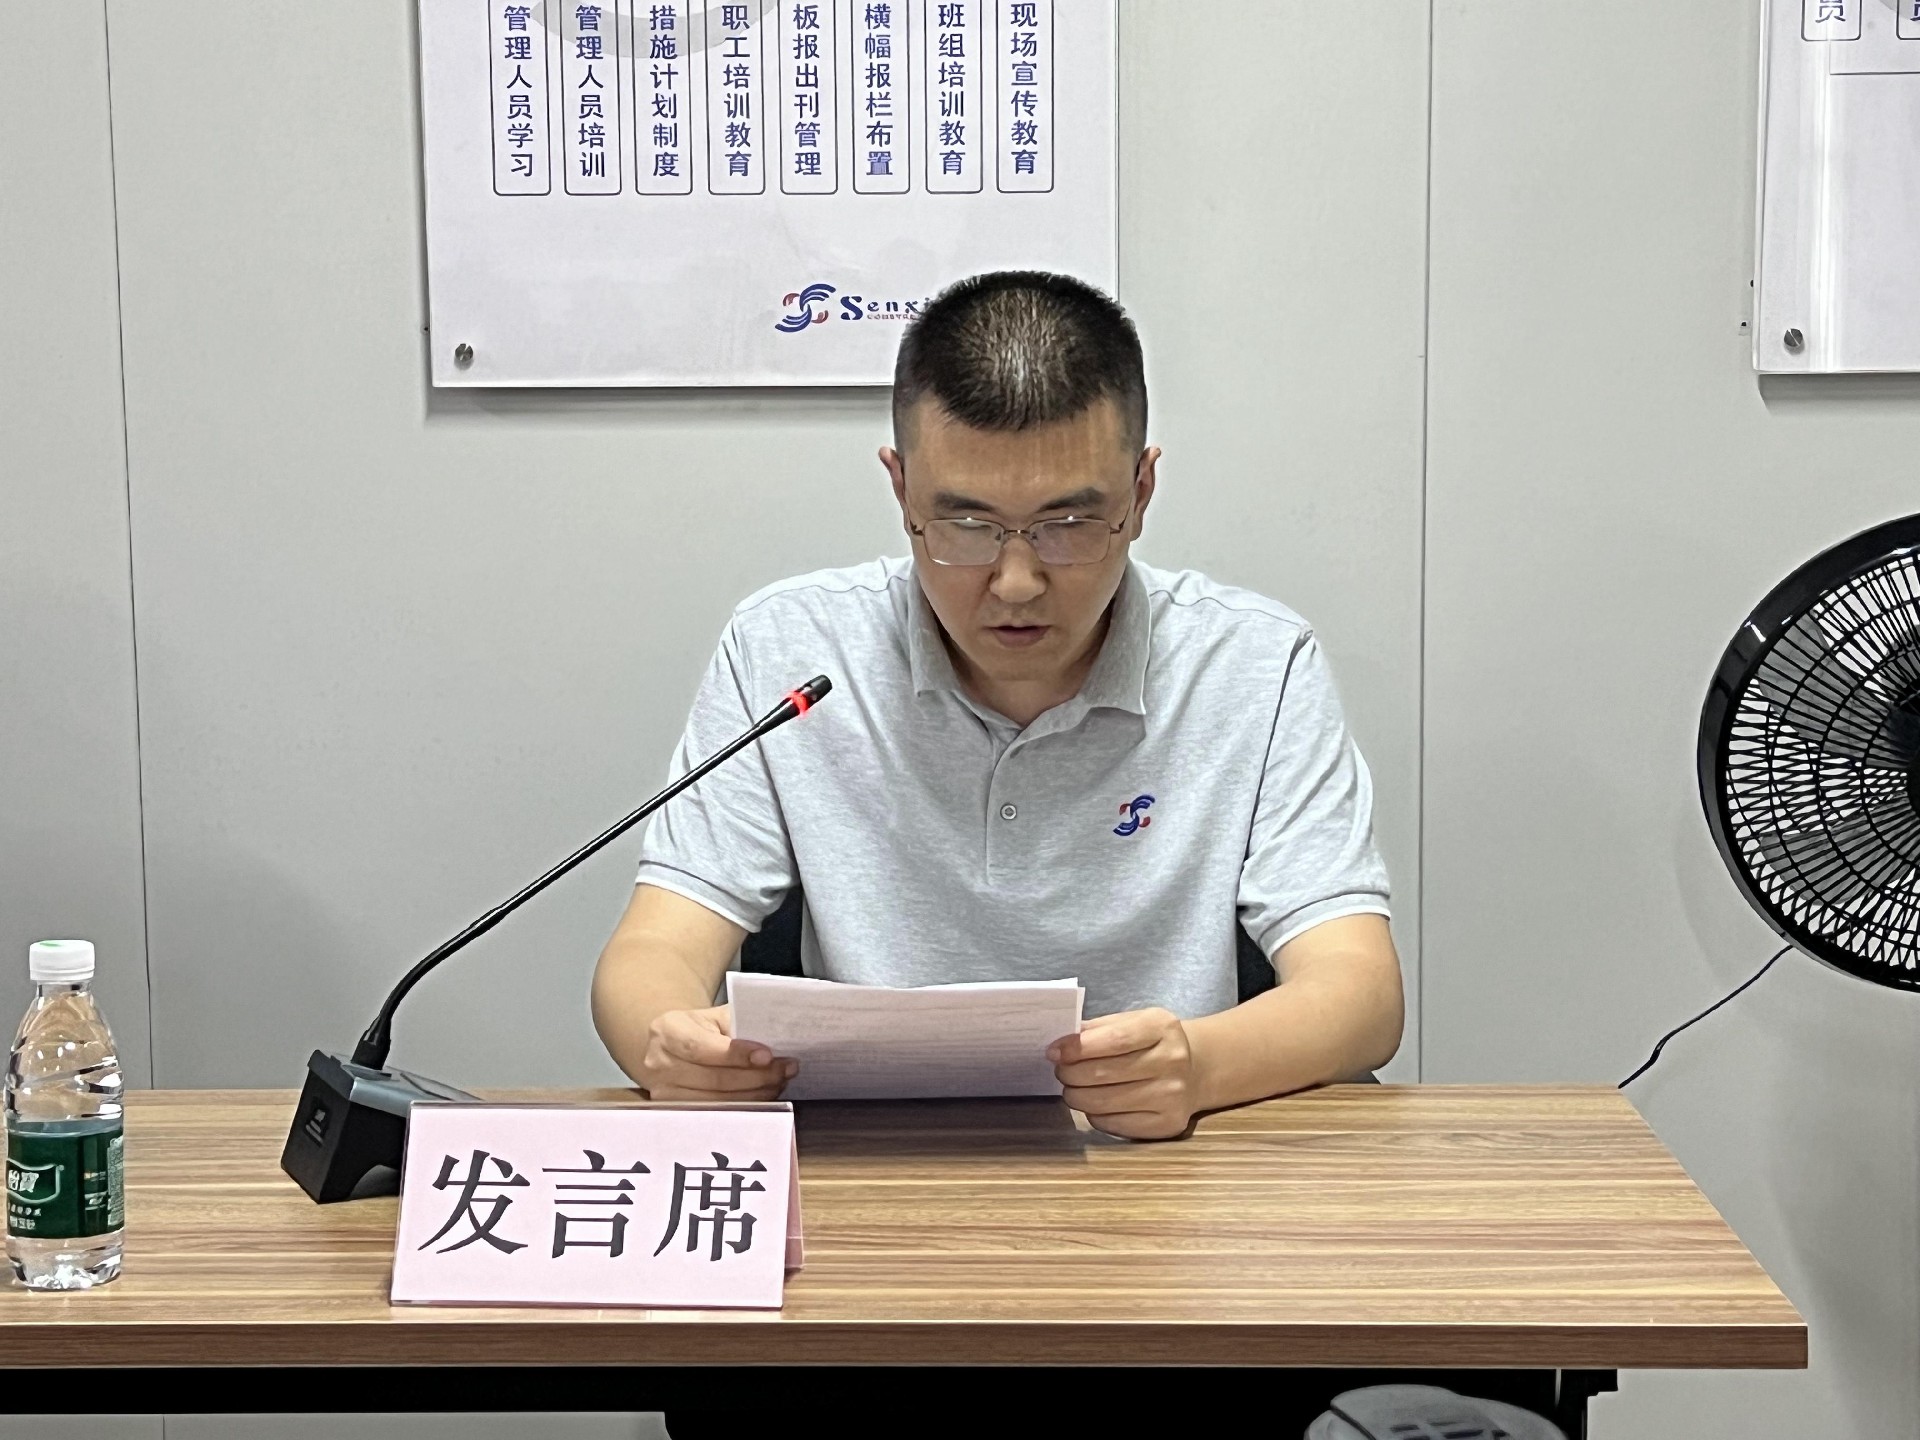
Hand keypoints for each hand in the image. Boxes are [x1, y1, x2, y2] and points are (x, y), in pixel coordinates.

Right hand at [639, 1004, 796, 1101]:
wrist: (671, 1050)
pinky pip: (716, 1114)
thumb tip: (776, 1039)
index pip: (703, 1047)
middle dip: (756, 1076)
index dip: (737, 1054)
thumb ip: (740, 1024)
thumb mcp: (714, 1017)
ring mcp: (664, 1092)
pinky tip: (762, 1095)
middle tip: (786, 1069)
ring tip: (779, 1081)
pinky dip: (744, 1105)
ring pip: (718, 1100)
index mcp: (668, 1031)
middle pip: (713, 1078)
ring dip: (755, 1093)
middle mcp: (659, 1063)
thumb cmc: (700, 1030)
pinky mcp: (674, 1112)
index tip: (768, 1056)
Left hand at [1048, 1006, 1203, 1140]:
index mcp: (1161, 1028)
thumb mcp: (1133, 1021)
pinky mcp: (1167, 1124)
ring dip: (1077, 1096)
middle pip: (1104, 1073)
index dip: (1078, 1047)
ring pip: (1104, 1103)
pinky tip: (1095, 1104)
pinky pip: (1114, 1124)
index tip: (1054, 1052)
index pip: (1114, 1040)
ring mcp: (1172, 1096)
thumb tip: (1059, 1045)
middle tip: (1060, 1070)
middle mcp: (1171, 1062)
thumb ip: (1098, 1029)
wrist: (1197, 1068)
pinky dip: (1094, 1115)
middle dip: (1071, 1073)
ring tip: (1073, 1087)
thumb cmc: (1155, 1042)